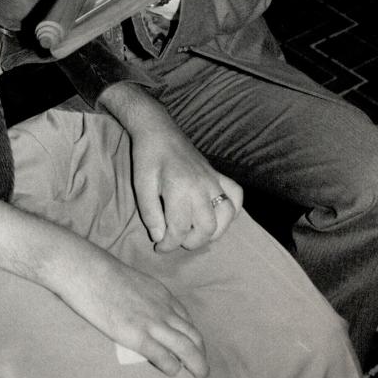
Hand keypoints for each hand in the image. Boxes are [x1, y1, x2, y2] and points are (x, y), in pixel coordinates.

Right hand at [52, 240, 208, 377]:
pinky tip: (172, 373)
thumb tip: (137, 309)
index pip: (187, 320)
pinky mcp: (138, 336)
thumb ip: (142, 297)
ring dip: (196, 365)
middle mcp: (164, 309)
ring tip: (198, 376)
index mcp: (162, 295)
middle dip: (201, 354)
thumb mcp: (133, 281)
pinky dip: (172, 368)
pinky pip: (164, 357)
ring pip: (187, 349)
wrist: (88, 271)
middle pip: (194, 336)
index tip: (191, 348)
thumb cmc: (102, 273)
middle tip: (200, 368)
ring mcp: (153, 323)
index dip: (192, 337)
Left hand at [98, 82, 242, 251]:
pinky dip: (232, 210)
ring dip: (213, 232)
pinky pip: (236, 196)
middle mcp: (201, 186)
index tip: (159, 247)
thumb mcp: (140, 186)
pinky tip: (218, 216)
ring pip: (226, 217)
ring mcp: (213, 180)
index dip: (168, 244)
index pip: (179, 229)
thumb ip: (150, 214)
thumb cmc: (147, 158)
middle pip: (206, 228)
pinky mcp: (218, 175)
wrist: (159, 130)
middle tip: (176, 239)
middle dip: (190, 242)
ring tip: (195, 233)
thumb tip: (160, 238)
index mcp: (179, 189)